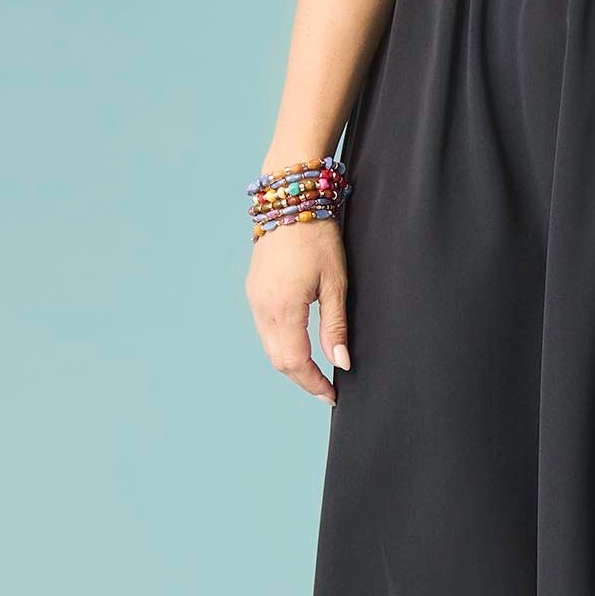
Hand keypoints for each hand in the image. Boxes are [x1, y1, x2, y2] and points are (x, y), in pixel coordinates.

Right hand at [245, 219, 350, 403]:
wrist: (291, 200)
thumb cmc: (319, 237)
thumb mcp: (336, 283)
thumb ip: (335, 326)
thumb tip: (341, 362)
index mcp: (284, 307)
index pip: (295, 361)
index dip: (313, 383)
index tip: (332, 395)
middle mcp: (262, 307)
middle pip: (278, 360)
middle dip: (302, 379)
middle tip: (326, 389)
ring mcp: (254, 298)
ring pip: (269, 347)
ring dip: (291, 363)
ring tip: (317, 372)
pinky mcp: (254, 291)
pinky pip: (265, 330)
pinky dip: (282, 345)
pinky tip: (300, 346)